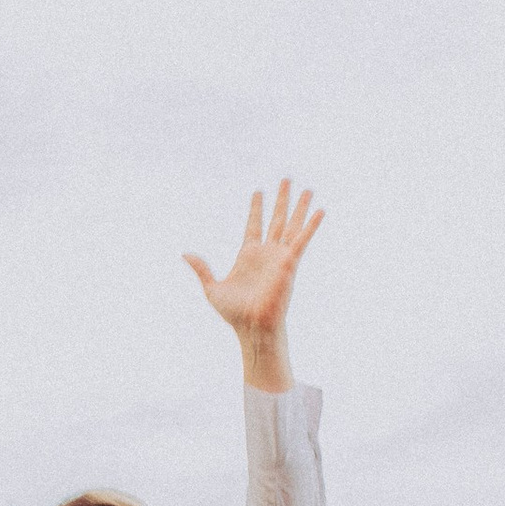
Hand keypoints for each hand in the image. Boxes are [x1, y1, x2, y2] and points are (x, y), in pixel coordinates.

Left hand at [183, 178, 322, 389]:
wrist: (252, 326)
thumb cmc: (234, 313)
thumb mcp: (212, 288)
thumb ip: (202, 268)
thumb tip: (185, 253)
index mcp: (248, 256)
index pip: (253, 225)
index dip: (256, 208)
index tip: (258, 191)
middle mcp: (266, 253)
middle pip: (276, 219)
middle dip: (281, 200)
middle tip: (286, 179)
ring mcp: (279, 256)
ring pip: (291, 225)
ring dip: (299, 207)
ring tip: (308, 188)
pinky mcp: (290, 263)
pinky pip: (302, 240)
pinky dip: (311, 225)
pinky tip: (319, 211)